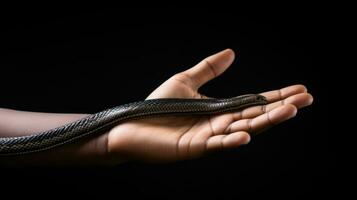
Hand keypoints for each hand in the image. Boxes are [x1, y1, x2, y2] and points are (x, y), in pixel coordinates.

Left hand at [107, 49, 312, 162]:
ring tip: (290, 111)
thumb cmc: (156, 106)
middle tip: (306, 99)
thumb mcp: (186, 81)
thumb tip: (232, 52)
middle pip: (255, 115)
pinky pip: (216, 144)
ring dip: (266, 122)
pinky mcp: (193, 147)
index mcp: (219, 110)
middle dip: (280, 107)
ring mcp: (208, 137)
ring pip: (242, 129)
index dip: (276, 95)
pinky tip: (246, 136)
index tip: (299, 89)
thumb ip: (209, 69)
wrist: (131, 125)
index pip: (253, 101)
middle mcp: (219, 124)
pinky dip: (231, 141)